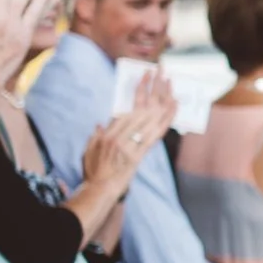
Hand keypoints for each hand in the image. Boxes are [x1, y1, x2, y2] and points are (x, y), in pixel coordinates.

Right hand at [82, 71, 176, 190]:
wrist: (101, 189)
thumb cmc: (94, 171)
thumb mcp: (89, 150)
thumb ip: (96, 135)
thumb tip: (101, 123)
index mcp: (107, 133)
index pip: (125, 108)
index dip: (137, 91)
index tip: (145, 77)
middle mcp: (118, 137)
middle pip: (139, 109)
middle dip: (151, 88)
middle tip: (160, 72)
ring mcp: (129, 146)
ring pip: (150, 118)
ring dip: (161, 99)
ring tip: (170, 84)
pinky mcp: (139, 155)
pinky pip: (156, 134)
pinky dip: (166, 120)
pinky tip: (174, 109)